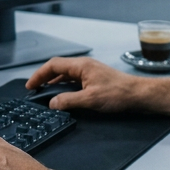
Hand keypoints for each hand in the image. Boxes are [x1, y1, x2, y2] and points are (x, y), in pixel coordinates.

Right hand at [26, 56, 142, 113]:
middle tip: (35, 89)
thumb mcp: (90, 99)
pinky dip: (65, 86)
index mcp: (81, 65)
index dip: (39, 75)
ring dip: (54, 82)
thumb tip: (52, 104)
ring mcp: (90, 72)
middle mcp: (84, 66)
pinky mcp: (95, 79)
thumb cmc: (119, 93)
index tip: (31, 86)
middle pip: (58, 68)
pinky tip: (64, 96)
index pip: (53, 65)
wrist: (139, 95)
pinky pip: (74, 80)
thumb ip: (68, 101)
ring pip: (66, 74)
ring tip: (45, 93)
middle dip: (44, 78)